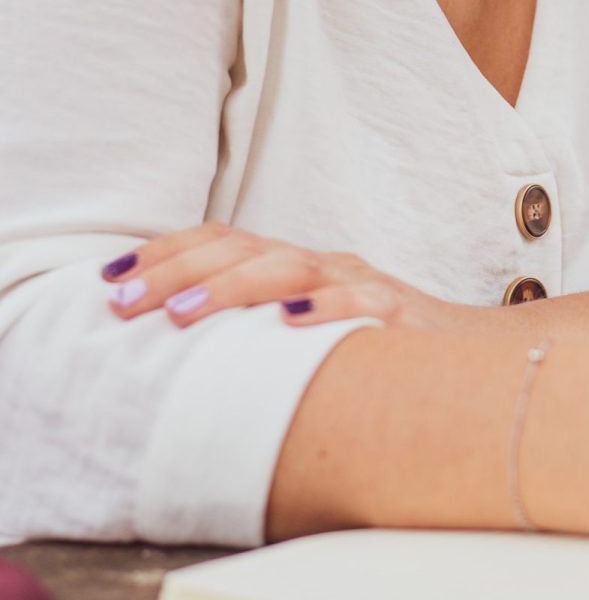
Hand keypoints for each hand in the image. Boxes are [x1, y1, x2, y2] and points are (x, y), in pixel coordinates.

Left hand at [100, 222, 451, 330]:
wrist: (470, 358)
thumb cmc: (372, 353)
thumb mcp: (303, 337)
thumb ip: (250, 334)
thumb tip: (167, 350)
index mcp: (292, 265)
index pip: (220, 241)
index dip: (164, 252)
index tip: (108, 279)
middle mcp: (320, 264)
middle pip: (242, 249)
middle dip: (176, 273)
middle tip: (125, 303)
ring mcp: (360, 282)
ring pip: (289, 268)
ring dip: (230, 288)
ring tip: (180, 314)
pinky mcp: (398, 314)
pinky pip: (360, 301)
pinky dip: (323, 308)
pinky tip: (288, 323)